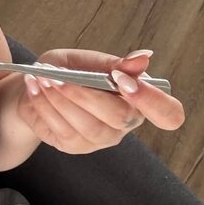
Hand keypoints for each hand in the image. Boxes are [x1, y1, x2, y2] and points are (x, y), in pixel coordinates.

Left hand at [15, 47, 185, 154]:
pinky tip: (35, 87)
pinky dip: (46, 105)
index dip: (153, 101)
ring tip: (43, 77)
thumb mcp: (90, 61)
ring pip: (87, 126)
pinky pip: (62, 129)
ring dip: (61, 99)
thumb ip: (114, 64)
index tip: (122, 80)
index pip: (168, 114)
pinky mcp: (75, 146)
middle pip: (118, 117)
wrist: (38, 86)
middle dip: (86, 94)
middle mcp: (125, 124)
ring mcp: (100, 140)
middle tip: (58, 75)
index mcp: (139, 99)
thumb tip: (144, 57)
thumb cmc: (70, 71)